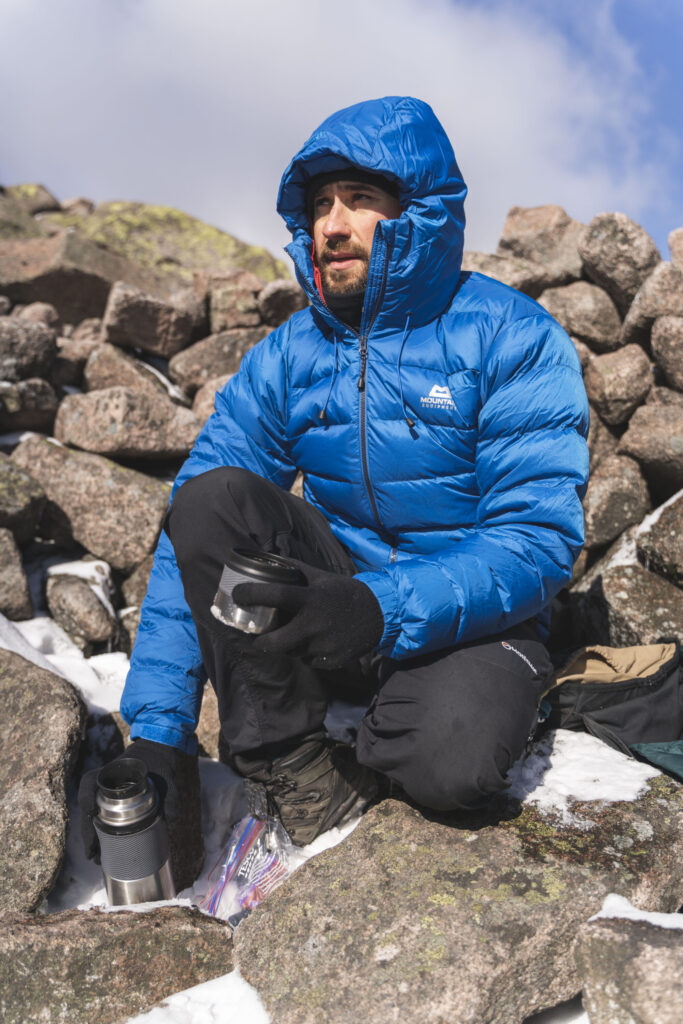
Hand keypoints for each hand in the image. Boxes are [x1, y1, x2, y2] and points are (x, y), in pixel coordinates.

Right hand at [78, 738, 203, 890]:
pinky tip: (102, 850)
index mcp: (113, 770)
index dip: (86, 797)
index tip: (91, 812)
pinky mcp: (111, 801)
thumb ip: (171, 795)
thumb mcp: (166, 774)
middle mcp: (104, 781)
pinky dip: (98, 833)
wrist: (158, 751)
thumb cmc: (159, 760)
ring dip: (90, 835)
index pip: (90, 781)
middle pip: (87, 805)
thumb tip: (172, 820)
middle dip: (87, 831)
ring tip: (95, 857)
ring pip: (90, 814)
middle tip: (92, 854)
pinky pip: (99, 817)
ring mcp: (106, 791)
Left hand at [232, 562, 383, 668]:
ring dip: (285, 647)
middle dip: (260, 643)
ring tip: (288, 636)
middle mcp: (315, 624)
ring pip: (291, 653)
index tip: (237, 595)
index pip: (273, 595)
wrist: (379, 613)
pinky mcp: (331, 660)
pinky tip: (311, 642)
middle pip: (274, 643)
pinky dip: (305, 653)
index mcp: (310, 598)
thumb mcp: (320, 576)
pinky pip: (308, 660)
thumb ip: (294, 570)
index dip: (251, 594)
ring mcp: (323, 645)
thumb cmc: (343, 592)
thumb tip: (266, 558)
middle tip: (255, 638)